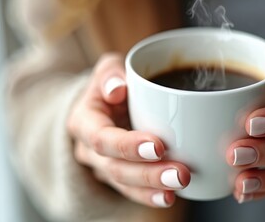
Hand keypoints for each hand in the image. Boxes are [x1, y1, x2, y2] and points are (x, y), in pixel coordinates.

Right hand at [67, 53, 189, 207]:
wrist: (107, 105)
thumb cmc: (113, 84)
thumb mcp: (108, 69)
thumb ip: (110, 73)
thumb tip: (117, 88)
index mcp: (84, 121)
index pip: (101, 138)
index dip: (127, 145)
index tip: (159, 146)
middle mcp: (89, 150)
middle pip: (115, 168)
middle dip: (148, 174)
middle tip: (180, 173)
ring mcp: (104, 168)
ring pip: (125, 185)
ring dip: (154, 188)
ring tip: (180, 184)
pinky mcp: (121, 179)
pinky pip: (133, 192)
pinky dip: (152, 196)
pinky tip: (171, 196)